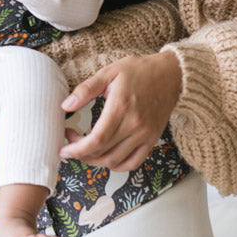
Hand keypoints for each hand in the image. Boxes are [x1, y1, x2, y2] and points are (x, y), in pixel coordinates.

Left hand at [59, 50, 182, 171]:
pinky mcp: (152, 140)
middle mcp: (135, 125)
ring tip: (85, 150)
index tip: (64, 148)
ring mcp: (145, 135)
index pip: (97, 140)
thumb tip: (66, 106)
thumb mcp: (109, 73)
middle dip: (81, 154)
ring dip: (96, 161)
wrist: (171, 74)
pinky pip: (133, 162)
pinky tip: (106, 156)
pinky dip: (117, 165)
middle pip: (104, 153)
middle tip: (71, 143)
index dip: (77, 149)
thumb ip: (86, 89)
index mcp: (121, 107)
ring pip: (116, 161)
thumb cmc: (139, 71)